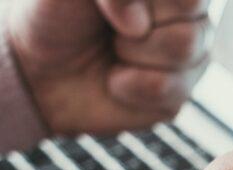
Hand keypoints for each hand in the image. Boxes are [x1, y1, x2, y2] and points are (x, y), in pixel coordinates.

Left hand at [7, 0, 209, 135]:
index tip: (110, 10)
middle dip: (139, 27)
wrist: (40, 69)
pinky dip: (130, 86)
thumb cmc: (58, 15)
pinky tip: (117, 81)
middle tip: (113, 27)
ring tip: (114, 52)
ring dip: (133, 53)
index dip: (150, 1)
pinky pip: (167, 89)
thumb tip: (137, 26)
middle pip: (192, 20)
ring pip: (184, 49)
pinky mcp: (176, 96)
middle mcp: (187, 18)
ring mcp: (188, 59)